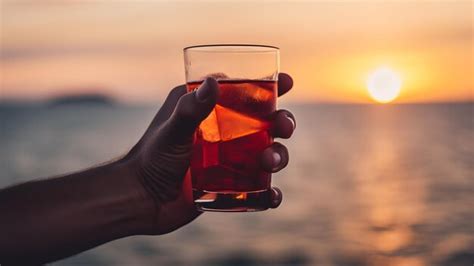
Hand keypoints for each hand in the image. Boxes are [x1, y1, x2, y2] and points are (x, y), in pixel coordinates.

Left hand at [125, 73, 294, 234]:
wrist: (140, 200)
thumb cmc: (150, 160)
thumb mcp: (172, 131)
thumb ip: (191, 109)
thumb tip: (215, 81)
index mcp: (208, 109)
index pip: (244, 91)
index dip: (270, 86)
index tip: (287, 82)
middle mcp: (223, 131)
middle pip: (265, 122)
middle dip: (282, 122)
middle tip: (285, 128)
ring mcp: (229, 159)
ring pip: (267, 152)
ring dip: (278, 155)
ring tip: (270, 163)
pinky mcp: (230, 184)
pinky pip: (258, 188)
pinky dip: (270, 193)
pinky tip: (272, 197)